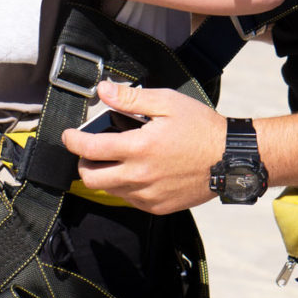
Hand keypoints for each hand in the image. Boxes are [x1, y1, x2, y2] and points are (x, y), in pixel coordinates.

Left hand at [61, 80, 225, 213]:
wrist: (230, 158)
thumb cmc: (201, 127)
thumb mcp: (166, 103)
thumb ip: (130, 98)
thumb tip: (103, 90)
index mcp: (139, 148)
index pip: (90, 150)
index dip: (72, 141)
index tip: (68, 135)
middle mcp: (140, 176)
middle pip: (91, 179)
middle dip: (82, 163)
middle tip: (88, 151)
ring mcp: (149, 195)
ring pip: (109, 191)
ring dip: (104, 175)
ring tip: (115, 158)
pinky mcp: (158, 207)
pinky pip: (129, 200)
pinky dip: (124, 187)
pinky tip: (136, 171)